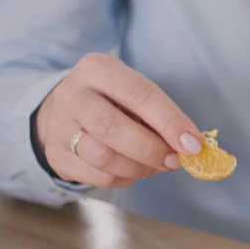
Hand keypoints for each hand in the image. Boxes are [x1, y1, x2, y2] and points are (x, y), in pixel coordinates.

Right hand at [34, 53, 200, 187]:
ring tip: (156, 165)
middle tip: (175, 161)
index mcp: (97, 69)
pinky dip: (124, 178)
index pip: (139, 94)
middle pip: (111, 127)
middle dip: (151, 149)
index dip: (170, 121)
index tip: (193, 144)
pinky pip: (97, 176)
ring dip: (139, 168)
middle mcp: (73, 94)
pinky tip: (134, 170)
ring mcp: (59, 126)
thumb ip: (158, 114)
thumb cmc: (110, 101)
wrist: (59, 112)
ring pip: (102, 156)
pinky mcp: (56, 155)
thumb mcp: (130, 92)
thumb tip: (190, 146)